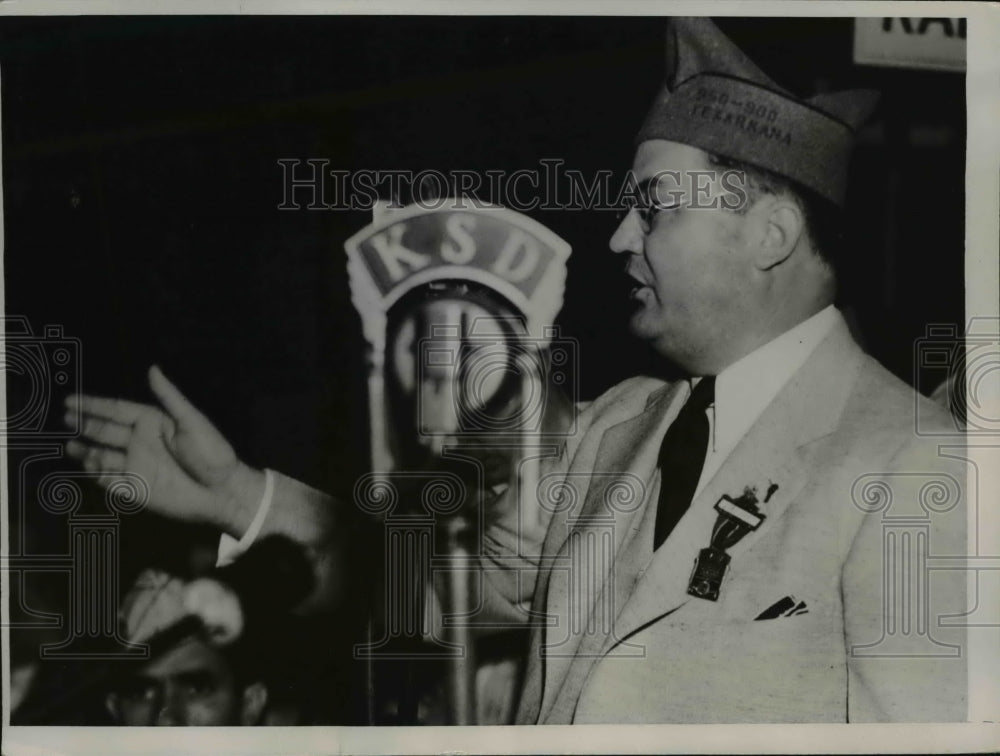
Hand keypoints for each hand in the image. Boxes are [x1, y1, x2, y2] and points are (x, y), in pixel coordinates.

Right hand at [64, 365, 262, 531]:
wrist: (223, 492)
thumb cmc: (212, 453)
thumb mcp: (191, 421)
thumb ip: (169, 397)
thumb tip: (152, 368)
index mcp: (152, 422)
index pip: (116, 410)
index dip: (93, 405)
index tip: (69, 400)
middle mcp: (140, 442)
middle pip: (104, 431)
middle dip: (84, 425)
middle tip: (65, 420)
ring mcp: (136, 465)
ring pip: (102, 456)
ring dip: (85, 451)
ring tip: (71, 446)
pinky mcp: (136, 489)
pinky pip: (109, 481)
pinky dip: (97, 474)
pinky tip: (90, 467)